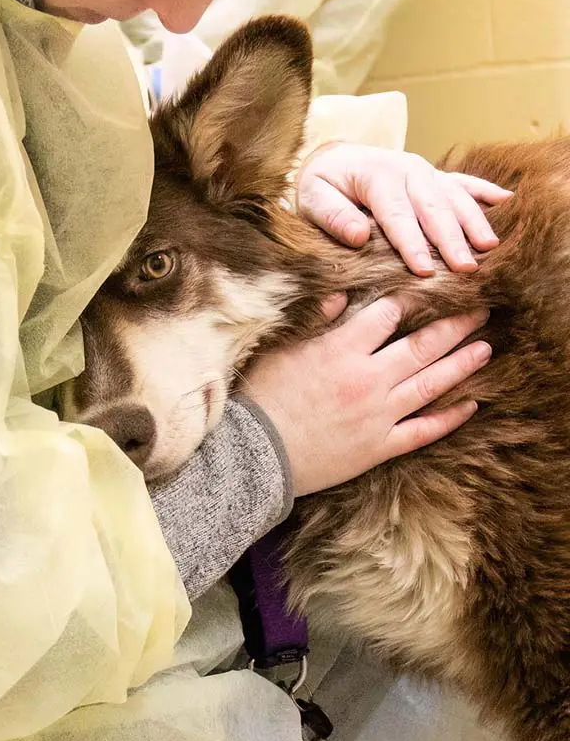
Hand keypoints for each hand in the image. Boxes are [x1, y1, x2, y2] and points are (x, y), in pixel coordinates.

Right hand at [242, 295, 490, 496]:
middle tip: (480, 311)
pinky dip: (449, 418)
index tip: (433, 287)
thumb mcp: (282, 346)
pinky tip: (471, 404)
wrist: (255, 453)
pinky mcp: (379, 446)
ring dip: (462, 365)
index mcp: (342, 349)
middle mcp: (368, 379)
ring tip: (486, 348)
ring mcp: (377, 415)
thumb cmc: (262, 395)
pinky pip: (423, 431)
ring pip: (431, 385)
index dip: (412, 298)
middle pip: (422, 346)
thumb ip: (316, 317)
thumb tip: (344, 290)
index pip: (389, 314)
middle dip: (454, 326)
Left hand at [297, 143, 512, 275]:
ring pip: (454, 196)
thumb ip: (333, 216)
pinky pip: (465, 182)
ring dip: (473, 221)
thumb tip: (358, 236)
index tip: (425, 270)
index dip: (411, 244)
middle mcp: (406, 169)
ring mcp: (425, 171)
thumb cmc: (324, 184)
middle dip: (450, 238)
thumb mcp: (313, 198)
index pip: (396, 214)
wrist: (333, 158)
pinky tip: (508, 202)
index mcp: (376, 176)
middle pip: (432, 207)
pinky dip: (486, 191)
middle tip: (466, 268)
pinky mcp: (435, 175)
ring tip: (489, 247)